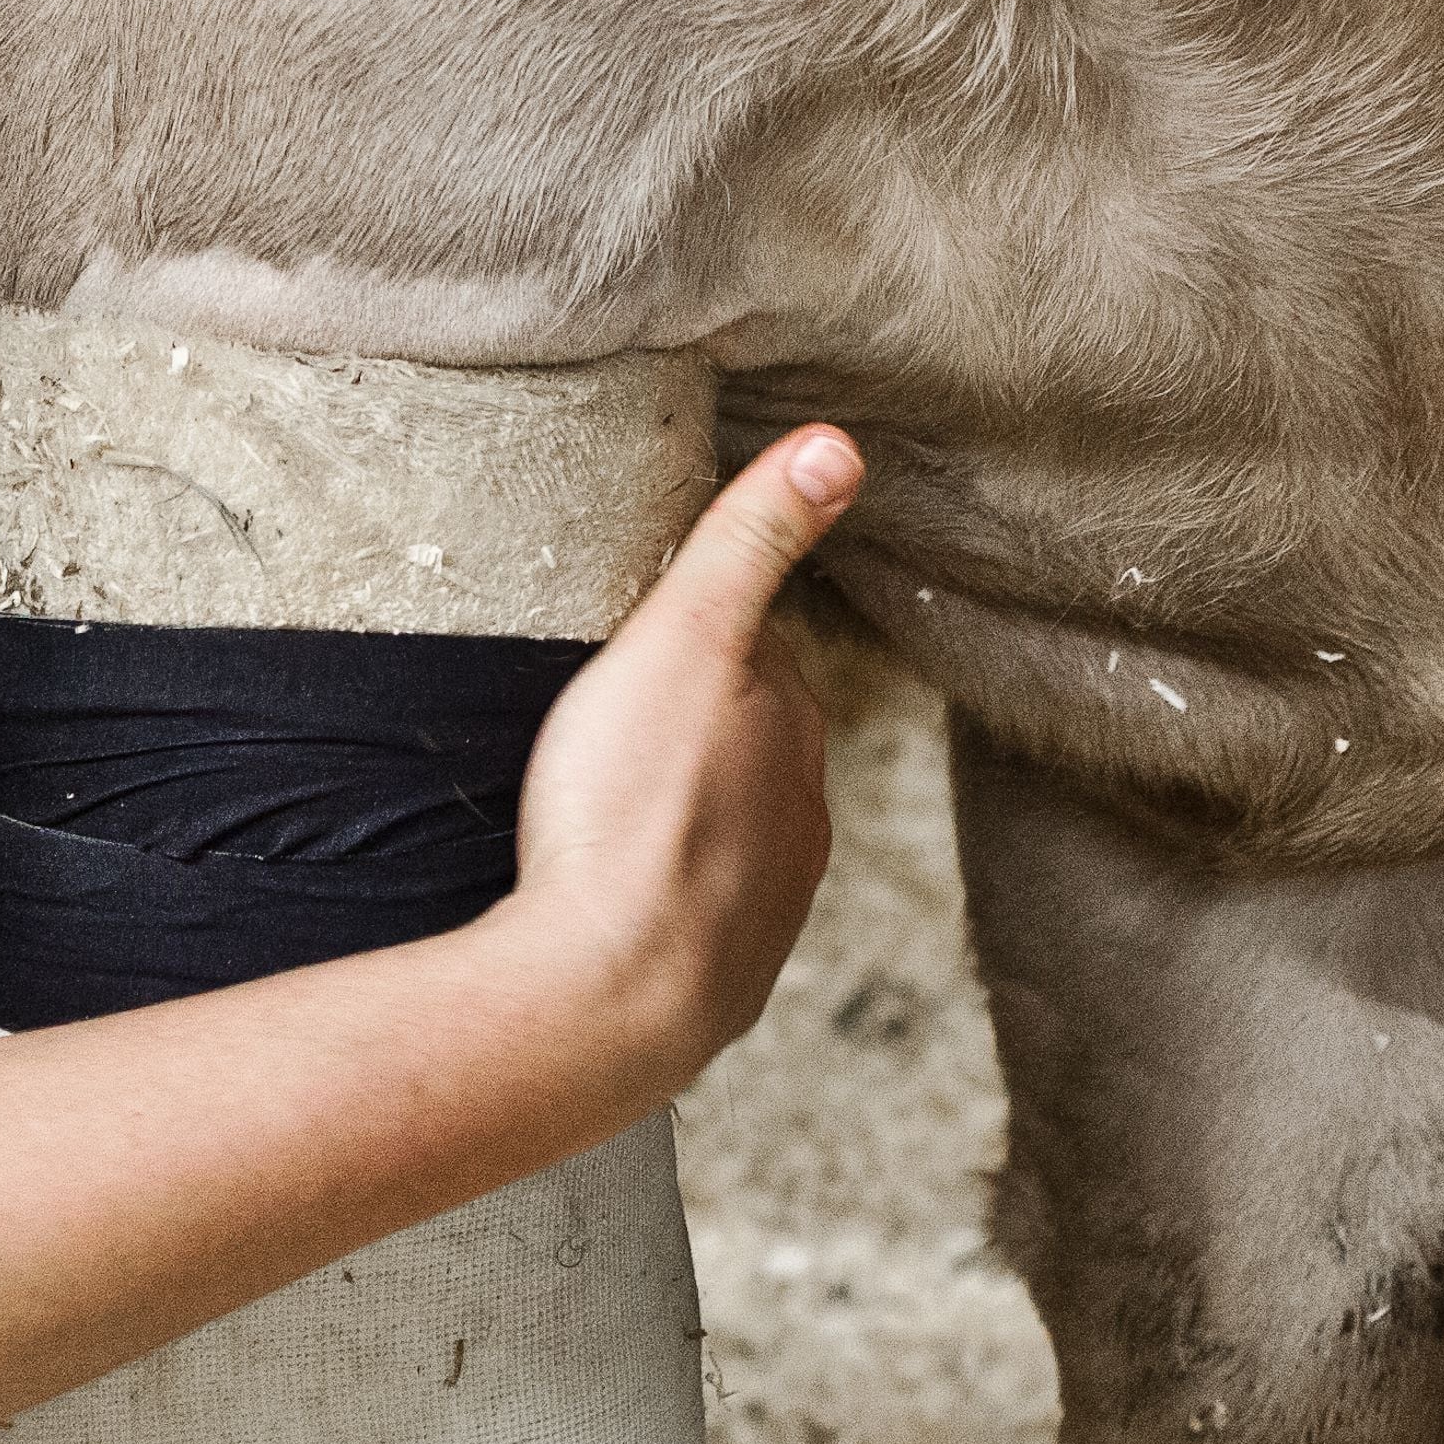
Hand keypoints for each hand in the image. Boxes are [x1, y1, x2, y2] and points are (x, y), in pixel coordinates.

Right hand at [485, 427, 855, 1093]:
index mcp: (791, 730)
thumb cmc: (630, 814)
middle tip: (615, 718)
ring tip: (607, 810)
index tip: (648, 631)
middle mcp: (799, 820)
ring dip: (682, 819)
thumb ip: (749, 542)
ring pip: (729, 836)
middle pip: (751, 747)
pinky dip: (663, 900)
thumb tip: (839, 445)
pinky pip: (695, 919)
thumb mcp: (680, 642)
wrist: (604, 998)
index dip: (704, 636)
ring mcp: (765, 909)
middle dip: (700, 728)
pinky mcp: (721, 981)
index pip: (764, 656)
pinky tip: (612, 899)